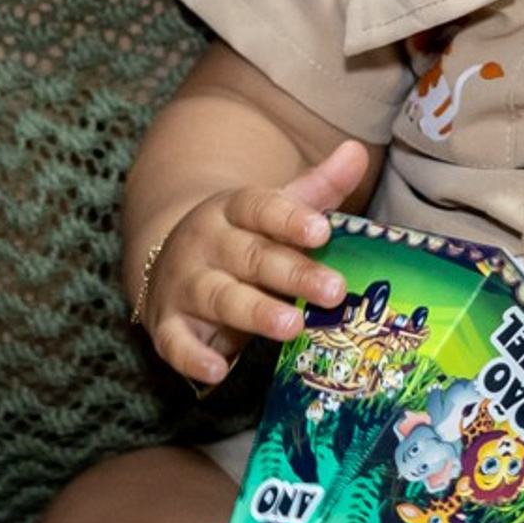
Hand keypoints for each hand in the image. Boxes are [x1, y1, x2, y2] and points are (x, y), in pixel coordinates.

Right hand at [140, 138, 370, 387]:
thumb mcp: (274, 209)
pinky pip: (175, 343)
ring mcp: (185, 284)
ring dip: (255, 312)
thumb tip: (356, 152)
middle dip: (292, 273)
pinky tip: (218, 371)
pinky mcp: (168, 324)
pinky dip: (193, 358)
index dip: (290, 219)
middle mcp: (206, 244)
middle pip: (250, 256)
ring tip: (292, 326)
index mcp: (232, 210)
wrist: (167, 260)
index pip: (260, 208)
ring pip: (220, 297)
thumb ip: (318, 187)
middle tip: (335, 290)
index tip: (323, 231)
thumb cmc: (241, 238)